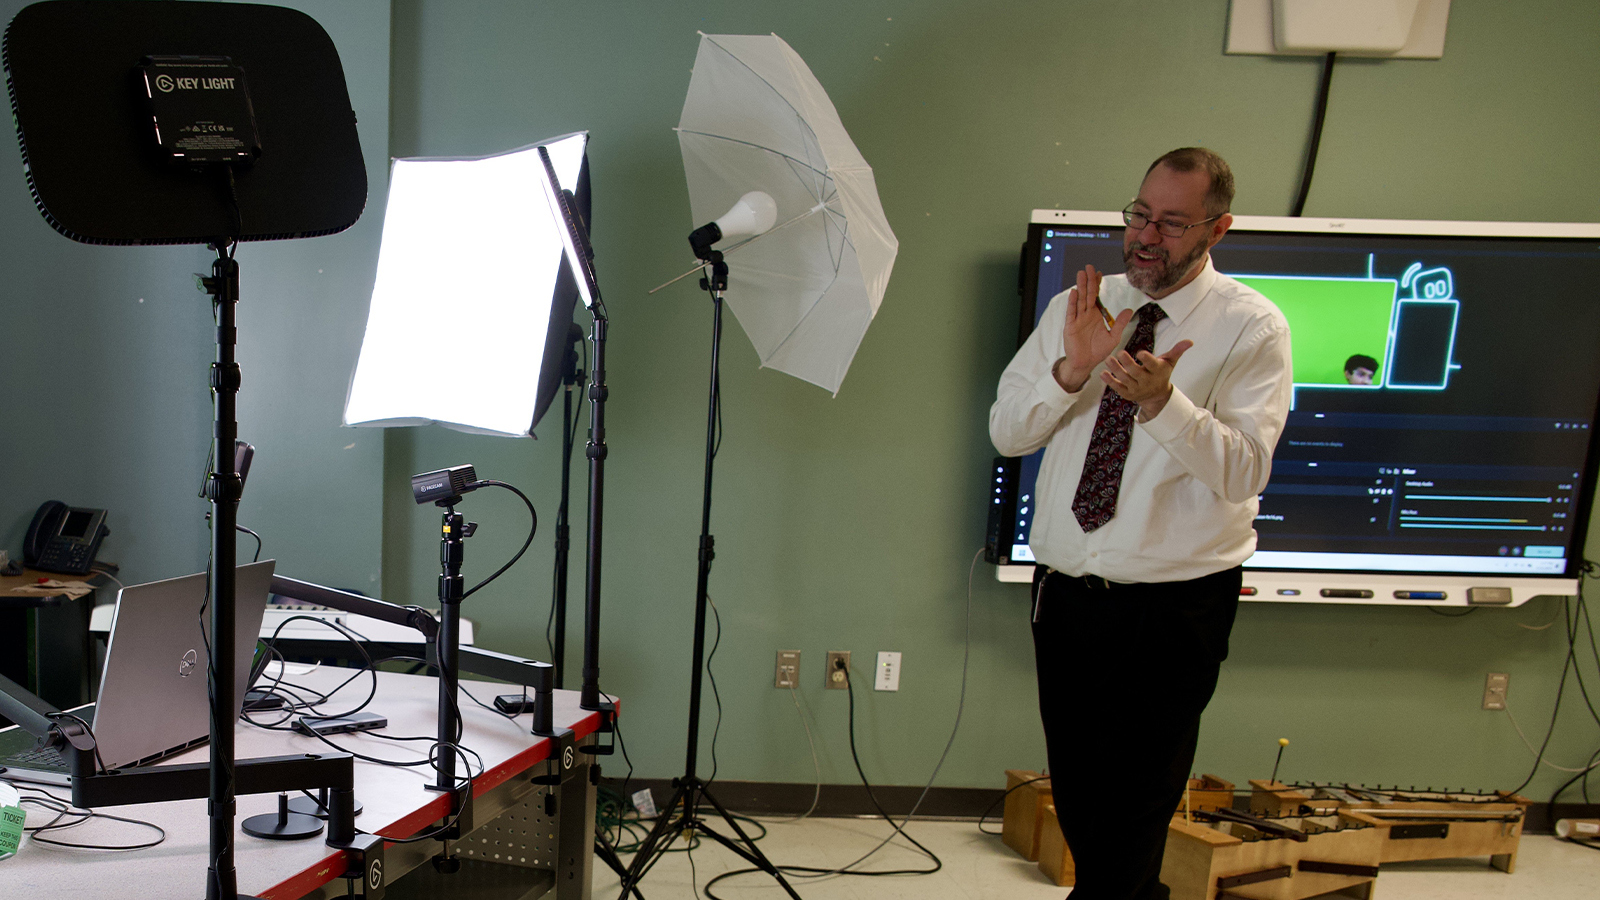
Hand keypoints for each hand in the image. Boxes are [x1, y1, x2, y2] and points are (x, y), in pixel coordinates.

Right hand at [1054, 265, 1132, 391]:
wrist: (1086, 364)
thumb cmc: (1098, 351)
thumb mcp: (1113, 336)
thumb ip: (1119, 323)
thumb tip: (1129, 310)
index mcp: (1095, 315)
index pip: (1096, 296)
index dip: (1097, 284)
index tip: (1099, 273)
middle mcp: (1086, 314)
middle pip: (1087, 294)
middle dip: (1088, 280)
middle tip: (1089, 267)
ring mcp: (1077, 319)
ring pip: (1080, 300)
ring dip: (1080, 287)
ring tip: (1081, 274)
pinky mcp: (1071, 326)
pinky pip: (1072, 312)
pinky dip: (1073, 302)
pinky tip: (1074, 292)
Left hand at [1101, 340, 1193, 417]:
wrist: (1157, 396)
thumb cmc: (1161, 373)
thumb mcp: (1170, 362)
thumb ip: (1177, 350)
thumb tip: (1190, 341)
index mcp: (1157, 371)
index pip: (1152, 365)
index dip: (1146, 360)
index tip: (1140, 352)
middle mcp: (1146, 381)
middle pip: (1136, 373)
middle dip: (1127, 363)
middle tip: (1119, 352)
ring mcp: (1136, 389)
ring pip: (1125, 379)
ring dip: (1116, 370)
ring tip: (1108, 359)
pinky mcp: (1127, 394)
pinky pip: (1118, 388)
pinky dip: (1110, 381)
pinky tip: (1103, 373)